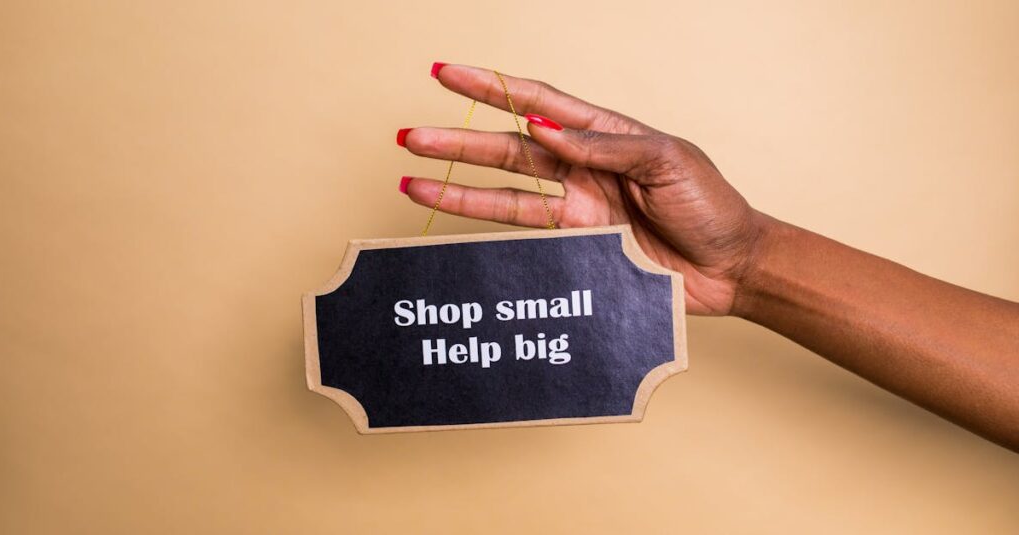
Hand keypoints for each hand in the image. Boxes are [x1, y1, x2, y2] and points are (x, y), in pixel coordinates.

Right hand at [399, 63, 766, 315]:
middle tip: (411, 134)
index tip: (446, 73)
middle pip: (509, 148)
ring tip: (413, 177)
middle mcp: (583, 166)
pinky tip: (455, 220)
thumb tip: (543, 130)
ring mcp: (577, 207)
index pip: (537, 102)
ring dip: (459, 184)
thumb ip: (603, 147)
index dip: (491, 87)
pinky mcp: (577, 245)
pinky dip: (490, 227)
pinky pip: (525, 233)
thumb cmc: (710, 204)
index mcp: (605, 133)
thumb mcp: (666, 161)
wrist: (731, 266)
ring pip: (505, 191)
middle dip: (459, 141)